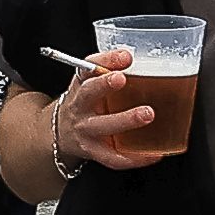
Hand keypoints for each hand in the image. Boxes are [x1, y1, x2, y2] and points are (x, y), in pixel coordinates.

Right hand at [53, 48, 182, 171]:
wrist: (61, 133)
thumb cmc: (86, 103)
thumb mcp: (92, 82)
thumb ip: (111, 68)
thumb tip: (139, 58)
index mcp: (81, 85)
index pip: (88, 67)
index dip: (106, 60)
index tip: (125, 56)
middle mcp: (80, 106)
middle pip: (88, 93)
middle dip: (105, 85)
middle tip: (122, 79)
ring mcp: (86, 130)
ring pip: (103, 126)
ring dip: (125, 119)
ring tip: (147, 114)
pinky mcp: (93, 151)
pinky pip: (113, 157)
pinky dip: (135, 158)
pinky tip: (153, 153)